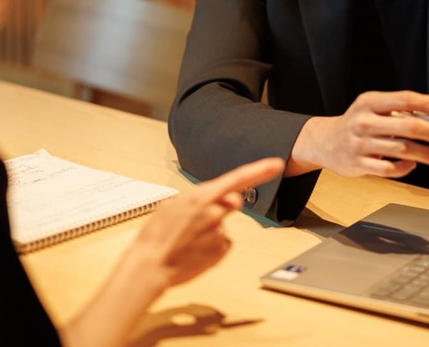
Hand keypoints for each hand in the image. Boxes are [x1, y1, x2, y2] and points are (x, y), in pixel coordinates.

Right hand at [132, 156, 286, 285]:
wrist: (151, 265)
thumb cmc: (156, 234)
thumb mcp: (172, 204)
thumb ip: (197, 197)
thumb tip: (210, 199)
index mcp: (202, 196)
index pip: (238, 178)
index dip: (259, 170)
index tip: (276, 164)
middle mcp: (215, 212)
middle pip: (234, 201)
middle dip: (224, 205)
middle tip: (201, 217)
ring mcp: (220, 233)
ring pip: (223, 225)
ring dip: (211, 229)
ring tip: (188, 238)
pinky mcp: (221, 251)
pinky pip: (223, 243)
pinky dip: (211, 246)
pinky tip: (194, 250)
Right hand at [287, 91, 428, 178]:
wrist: (325, 142)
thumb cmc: (358, 123)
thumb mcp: (373, 108)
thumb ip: (400, 112)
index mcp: (369, 102)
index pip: (404, 99)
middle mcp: (364, 121)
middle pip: (408, 127)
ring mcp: (360, 144)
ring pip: (403, 150)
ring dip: (428, 154)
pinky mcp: (359, 164)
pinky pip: (390, 169)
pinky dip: (405, 167)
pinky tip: (412, 164)